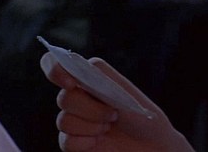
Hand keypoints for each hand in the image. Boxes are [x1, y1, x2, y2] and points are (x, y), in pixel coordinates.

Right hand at [40, 52, 194, 151]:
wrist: (153, 145)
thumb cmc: (141, 114)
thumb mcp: (122, 89)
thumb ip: (97, 74)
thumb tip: (73, 67)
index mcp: (86, 77)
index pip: (54, 64)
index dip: (54, 69)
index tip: (71, 83)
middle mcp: (77, 97)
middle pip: (63, 98)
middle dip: (90, 108)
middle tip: (113, 114)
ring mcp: (74, 120)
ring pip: (63, 121)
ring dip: (91, 125)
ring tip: (109, 127)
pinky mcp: (75, 142)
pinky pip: (65, 141)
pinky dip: (85, 142)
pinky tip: (99, 141)